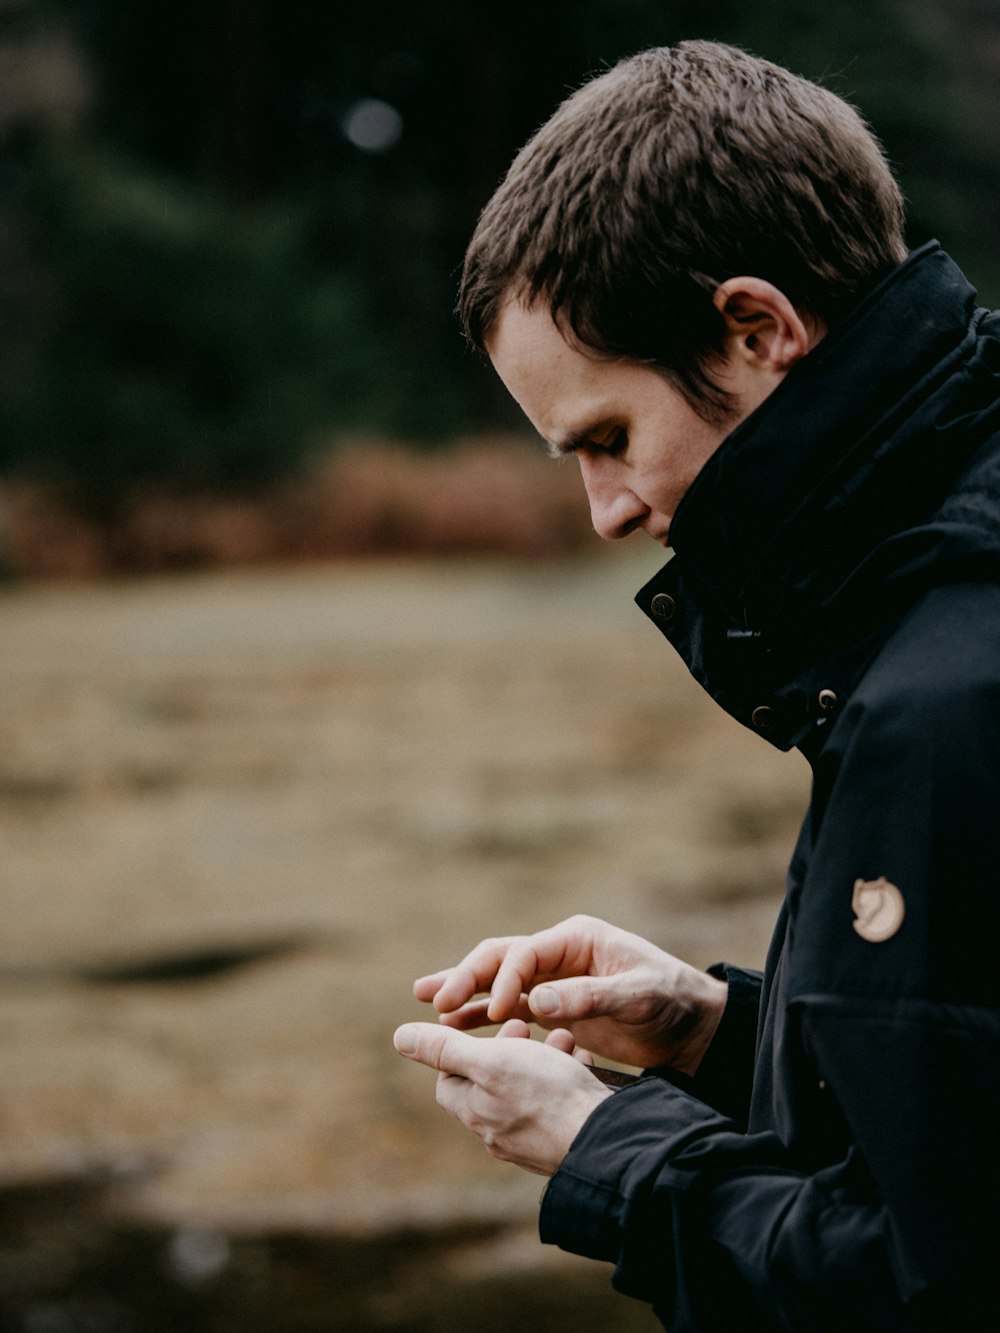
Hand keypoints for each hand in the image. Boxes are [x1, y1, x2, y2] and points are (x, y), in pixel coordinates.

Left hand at [393, 1018, 610, 1174]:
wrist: (604, 1138)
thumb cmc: (545, 1095)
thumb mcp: (489, 1060)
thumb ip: (445, 1048)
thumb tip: (399, 1037)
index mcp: (474, 1112)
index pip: (449, 1079)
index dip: (462, 1049)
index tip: (488, 1029)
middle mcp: (497, 1133)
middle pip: (491, 1082)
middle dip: (510, 1048)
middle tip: (526, 1028)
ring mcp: (532, 1141)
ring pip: (528, 1089)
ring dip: (543, 1057)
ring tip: (563, 1039)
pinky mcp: (563, 1140)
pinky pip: (557, 1104)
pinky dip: (566, 1078)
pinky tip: (582, 1064)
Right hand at [414, 915, 725, 1074]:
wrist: (691, 1025)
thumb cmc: (670, 1000)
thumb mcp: (638, 997)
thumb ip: (589, 997)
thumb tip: (536, 1000)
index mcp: (576, 938)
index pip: (525, 952)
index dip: (504, 979)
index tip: (495, 1012)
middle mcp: (559, 953)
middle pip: (500, 958)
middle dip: (466, 977)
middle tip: (434, 1000)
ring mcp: (553, 979)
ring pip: (497, 981)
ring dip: (464, 992)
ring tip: (425, 1004)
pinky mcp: (554, 1006)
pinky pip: (509, 1007)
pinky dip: (482, 1016)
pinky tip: (455, 1028)